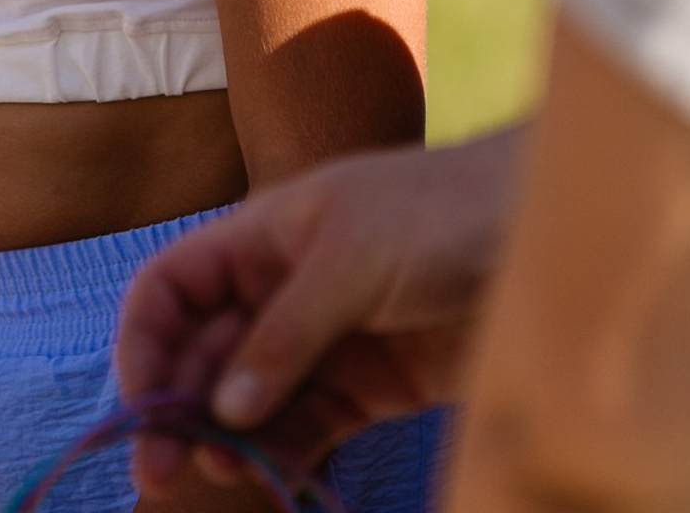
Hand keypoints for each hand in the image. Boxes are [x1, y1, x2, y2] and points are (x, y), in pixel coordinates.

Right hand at [116, 129, 524, 495]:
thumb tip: (223, 408)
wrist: (548, 231)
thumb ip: (285, 333)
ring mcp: (327, 340)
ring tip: (221, 475)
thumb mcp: (351, 255)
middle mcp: (280, 290)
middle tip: (162, 471)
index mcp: (259, 238)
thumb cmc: (440, 212)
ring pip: (251, 399)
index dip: (144, 341)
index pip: (172, 288)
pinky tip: (271, 477)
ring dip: (226, 438)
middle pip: (203, 353)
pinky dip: (284, 454)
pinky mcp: (373, 386)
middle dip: (175, 407)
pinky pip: (310, 427)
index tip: (141, 403)